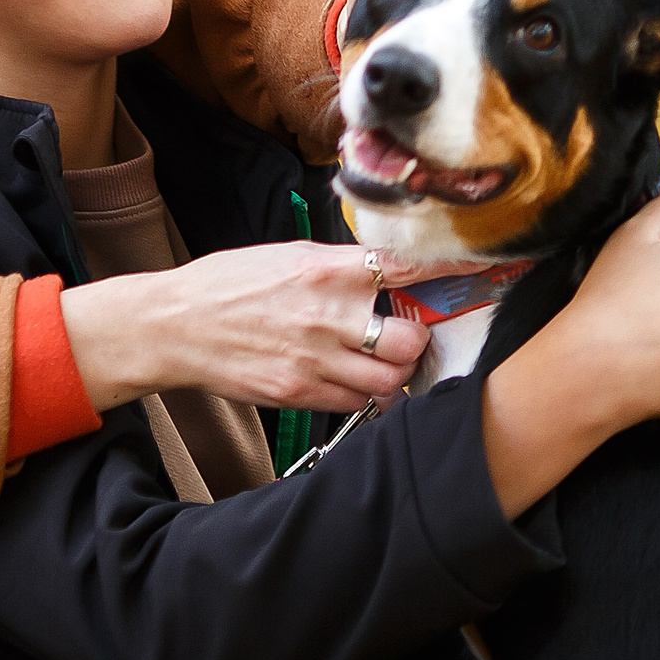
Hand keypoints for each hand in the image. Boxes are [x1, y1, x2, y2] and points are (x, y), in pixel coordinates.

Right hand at [58, 242, 493, 411]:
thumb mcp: (286, 256)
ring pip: (390, 381)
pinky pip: (356, 403)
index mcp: (326, 268)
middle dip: (415, 340)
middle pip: (410, 340)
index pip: (408, 267)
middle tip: (404, 334)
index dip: (453, 269)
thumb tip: (387, 272)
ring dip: (394, 374)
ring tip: (379, 362)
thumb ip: (339, 266)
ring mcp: (314, 359)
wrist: (175, 325)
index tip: (484, 267)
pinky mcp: (299, 393)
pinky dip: (364, 395)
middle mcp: (327, 314)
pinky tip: (350, 380)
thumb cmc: (228, 284)